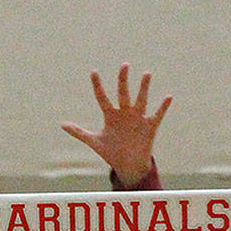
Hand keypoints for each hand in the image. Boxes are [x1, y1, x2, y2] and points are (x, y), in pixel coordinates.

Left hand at [61, 63, 170, 185]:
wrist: (127, 165)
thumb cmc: (111, 151)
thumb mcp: (94, 141)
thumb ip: (79, 132)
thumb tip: (62, 124)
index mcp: (110, 115)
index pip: (102, 97)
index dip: (97, 86)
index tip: (93, 72)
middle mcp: (124, 113)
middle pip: (123, 93)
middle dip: (123, 80)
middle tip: (124, 65)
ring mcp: (137, 118)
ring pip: (141, 100)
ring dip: (143, 88)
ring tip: (146, 74)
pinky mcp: (149, 127)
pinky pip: (157, 115)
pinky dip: (163, 107)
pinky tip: (168, 97)